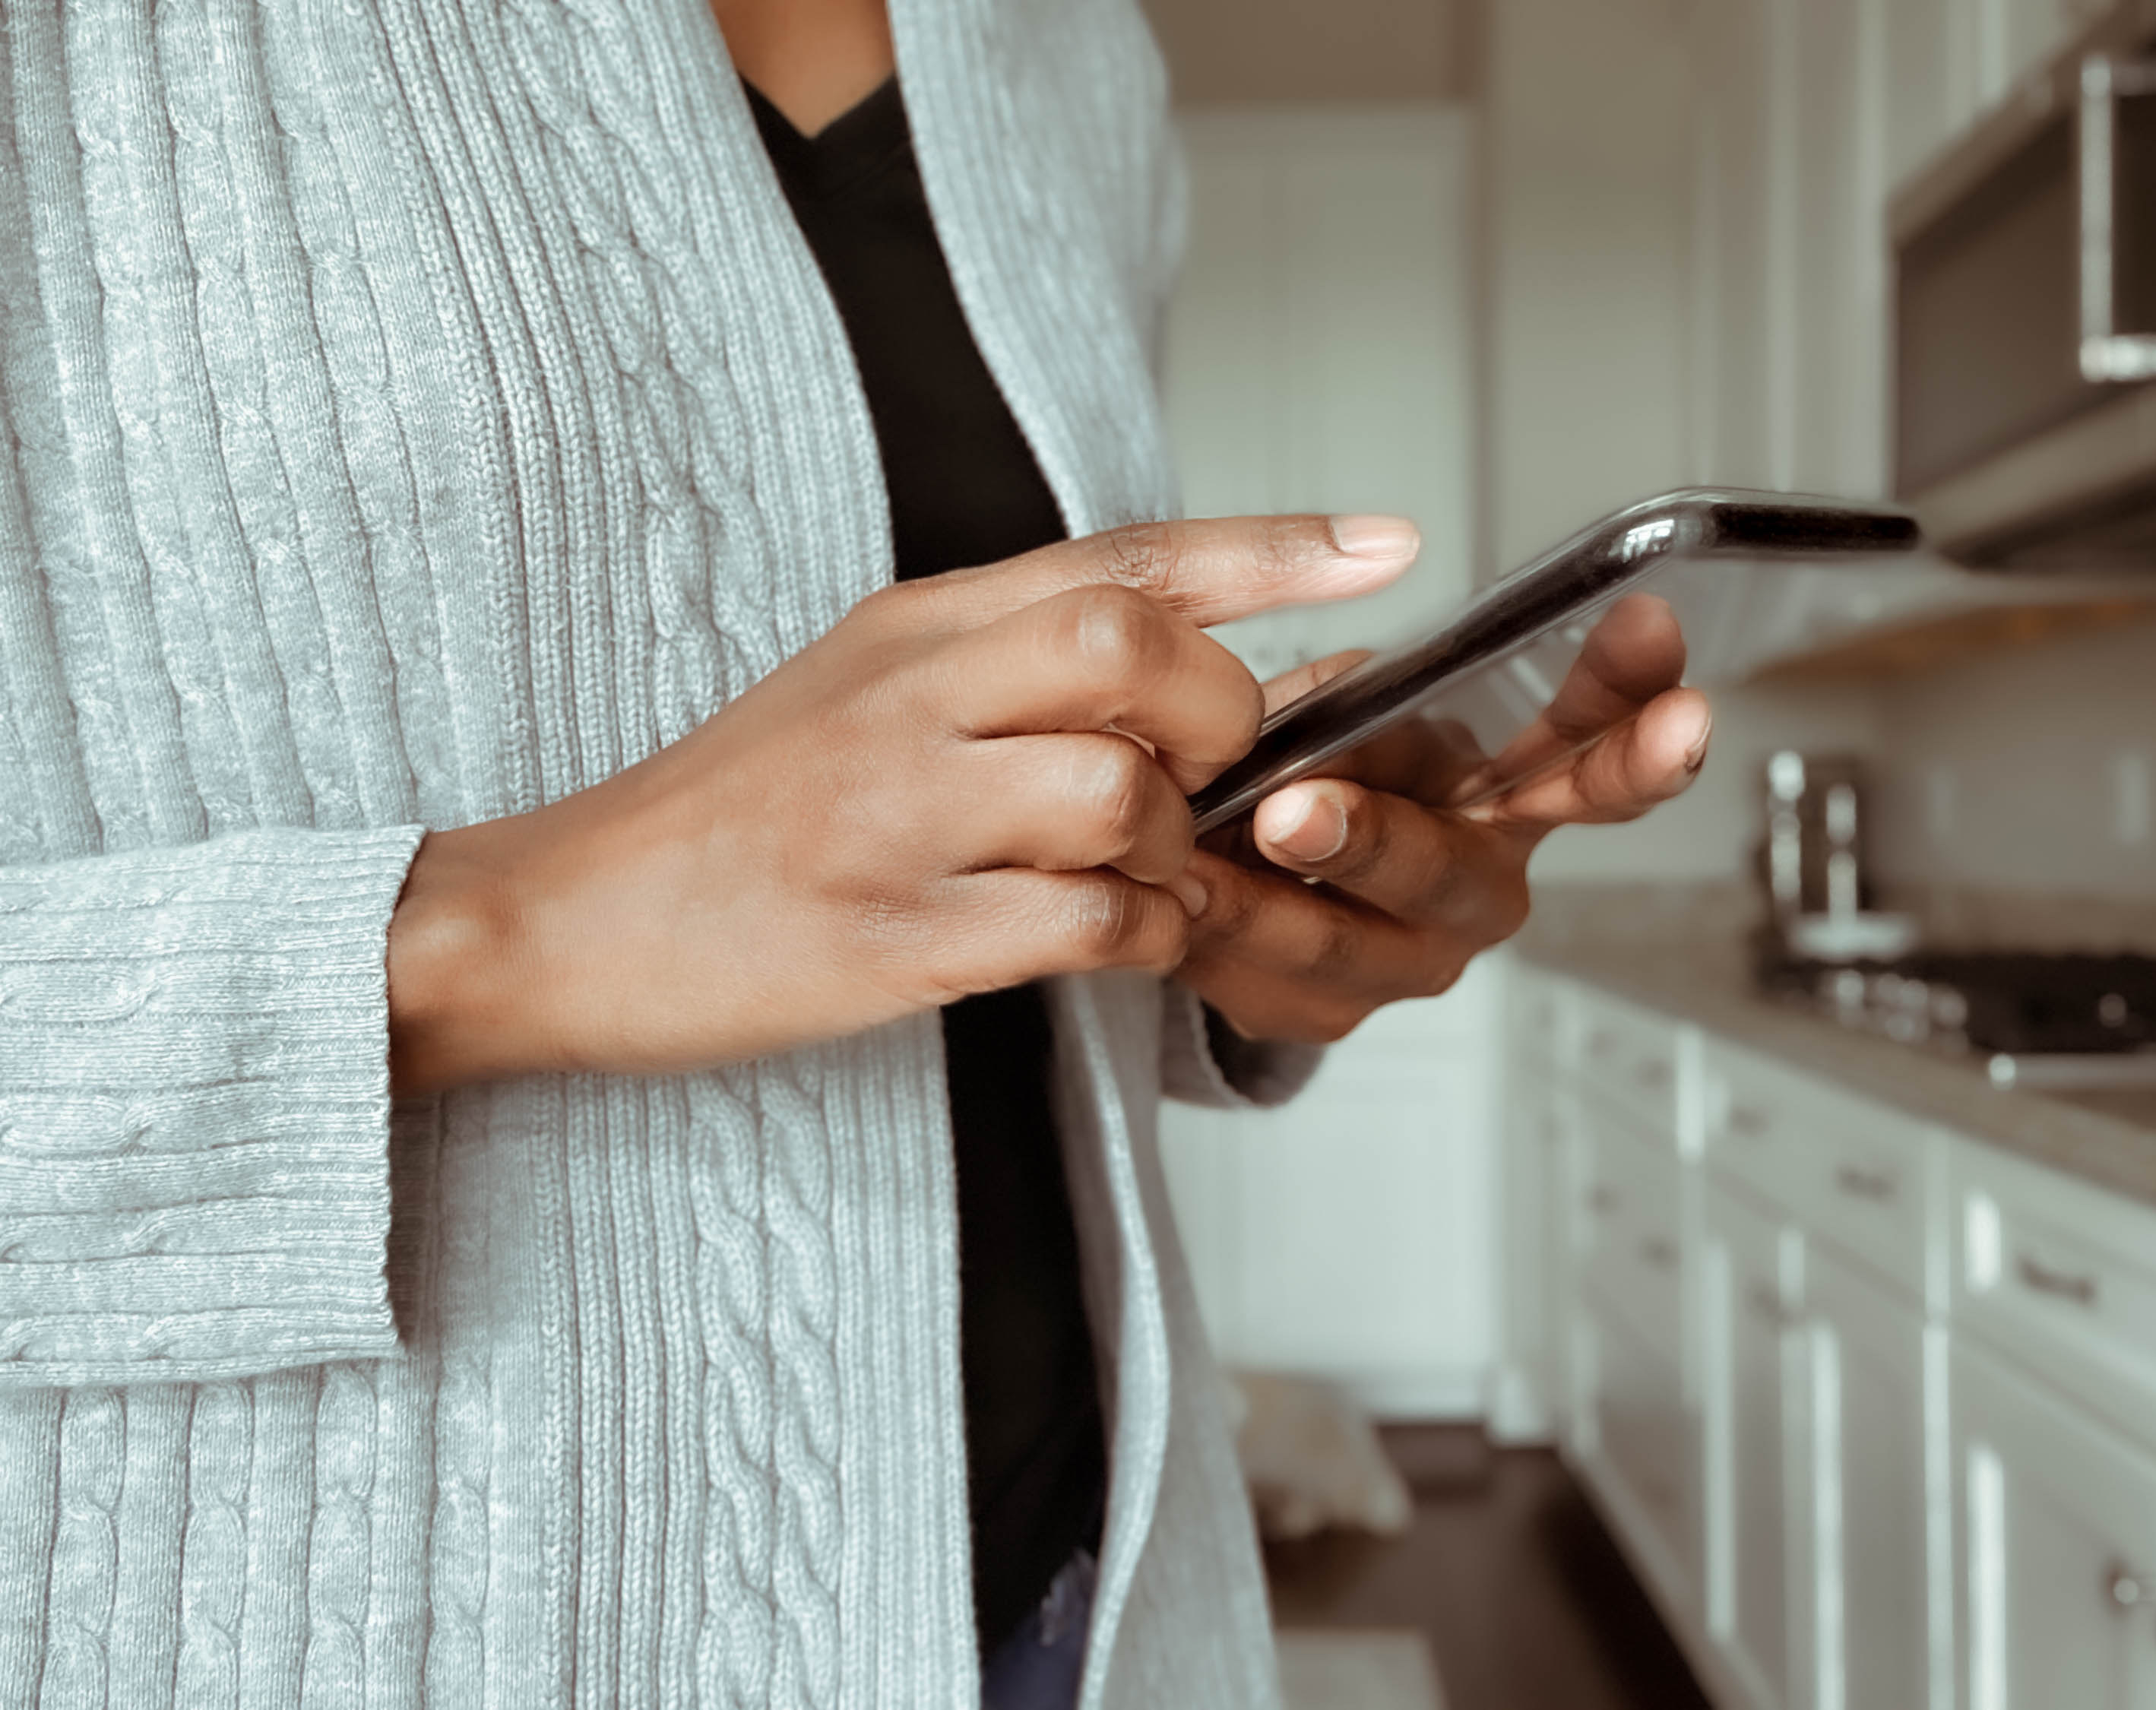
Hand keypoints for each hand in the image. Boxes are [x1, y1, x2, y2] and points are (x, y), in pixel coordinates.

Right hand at [385, 515, 1418, 1092]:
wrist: (566, 914)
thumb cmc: (736, 809)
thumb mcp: (863, 687)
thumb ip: (1008, 662)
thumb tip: (1182, 659)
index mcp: (917, 625)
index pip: (1123, 552)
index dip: (1274, 545)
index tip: (1392, 548)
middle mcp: (911, 697)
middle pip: (1137, 646)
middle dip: (1222, 718)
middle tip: (1208, 777)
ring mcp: (897, 816)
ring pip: (1122, 792)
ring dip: (1173, 849)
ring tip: (1138, 879)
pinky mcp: (892, 937)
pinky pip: (1083, 921)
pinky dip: (1139, 935)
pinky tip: (1114, 941)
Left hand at [1175, 593, 1709, 1044]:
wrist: (1253, 867)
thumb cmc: (1332, 762)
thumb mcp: (1361, 703)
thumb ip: (1369, 698)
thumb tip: (1339, 702)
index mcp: (1514, 797)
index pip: (1601, 774)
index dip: (1641, 741)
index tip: (1674, 701)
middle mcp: (1477, 891)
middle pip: (1442, 874)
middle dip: (1365, 839)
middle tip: (1295, 808)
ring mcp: (1407, 961)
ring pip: (1336, 943)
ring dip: (1259, 901)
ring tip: (1193, 864)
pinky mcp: (1326, 1013)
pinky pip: (1261, 982)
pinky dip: (1208, 936)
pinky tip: (1171, 898)